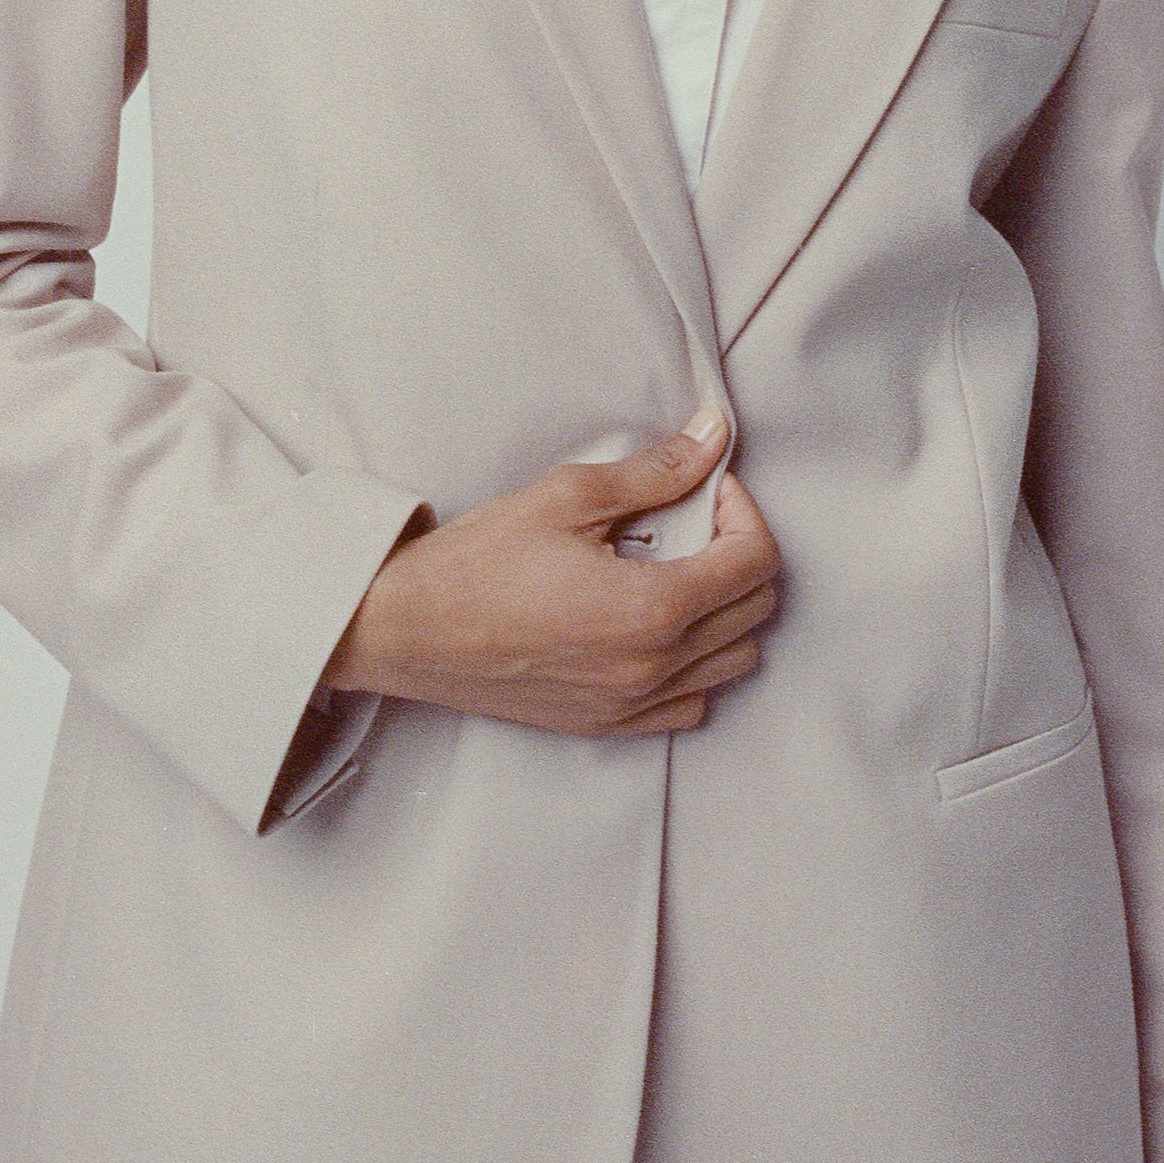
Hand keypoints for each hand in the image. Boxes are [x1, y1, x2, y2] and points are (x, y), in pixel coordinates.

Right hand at [321, 414, 780, 737]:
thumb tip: (712, 437)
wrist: (406, 631)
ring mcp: (633, 704)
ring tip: (679, 571)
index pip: (757, 561)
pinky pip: (692, 704)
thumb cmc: (477, 562)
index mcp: (653, 609)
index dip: (744, 511)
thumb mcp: (568, 497)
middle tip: (695, 519)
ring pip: (734, 662)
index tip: (708, 488)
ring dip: (726, 610)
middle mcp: (654, 667)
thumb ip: (656, 471)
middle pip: (755, 611)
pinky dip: (697, 665)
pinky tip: (658, 628)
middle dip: (741, 552)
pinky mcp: (608, 724)